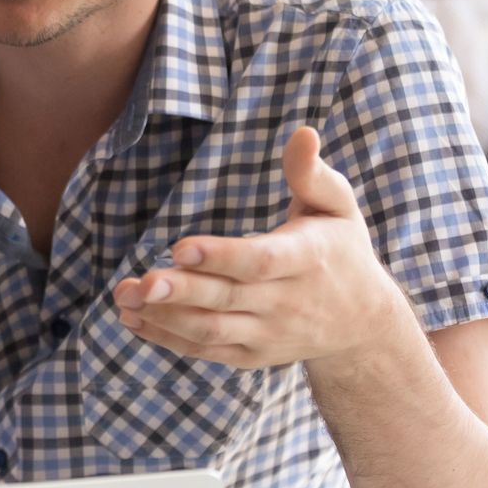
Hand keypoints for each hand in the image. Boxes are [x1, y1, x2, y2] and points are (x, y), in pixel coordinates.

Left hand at [111, 126, 413, 370]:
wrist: (364, 323)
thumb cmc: (341, 250)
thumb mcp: (338, 208)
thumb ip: (313, 174)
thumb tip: (302, 132)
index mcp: (306, 261)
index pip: (260, 262)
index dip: (221, 257)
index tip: (180, 246)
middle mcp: (287, 303)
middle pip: (227, 299)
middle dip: (181, 292)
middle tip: (138, 282)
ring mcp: (269, 333)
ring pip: (212, 330)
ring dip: (164, 317)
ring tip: (123, 297)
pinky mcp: (253, 355)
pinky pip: (207, 350)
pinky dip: (169, 339)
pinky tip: (133, 319)